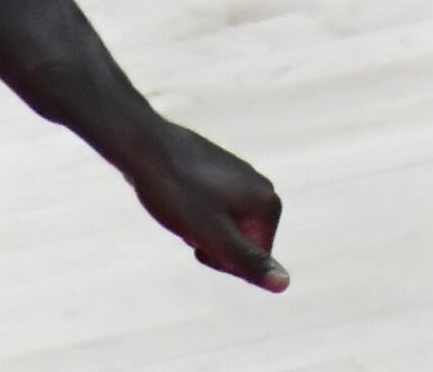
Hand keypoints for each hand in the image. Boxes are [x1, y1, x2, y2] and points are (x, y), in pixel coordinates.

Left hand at [121, 118, 288, 291]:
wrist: (147, 148)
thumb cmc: (179, 193)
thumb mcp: (213, 236)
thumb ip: (249, 261)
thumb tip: (285, 285)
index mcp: (269, 204)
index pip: (255, 260)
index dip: (221, 260)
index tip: (199, 239)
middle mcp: (263, 188)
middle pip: (243, 242)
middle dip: (213, 243)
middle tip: (189, 225)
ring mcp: (243, 177)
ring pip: (226, 226)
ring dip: (202, 229)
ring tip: (182, 210)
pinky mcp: (222, 171)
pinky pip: (215, 209)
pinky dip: (196, 212)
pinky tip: (179, 199)